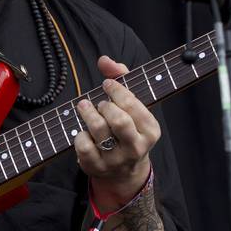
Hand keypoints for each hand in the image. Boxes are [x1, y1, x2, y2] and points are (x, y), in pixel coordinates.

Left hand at [74, 55, 160, 203]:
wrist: (124, 171)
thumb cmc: (128, 128)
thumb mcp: (132, 105)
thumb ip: (121, 77)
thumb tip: (104, 60)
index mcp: (150, 130)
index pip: (132, 104)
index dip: (116, 90)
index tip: (106, 84)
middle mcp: (136, 147)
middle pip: (118, 120)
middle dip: (104, 106)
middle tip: (99, 103)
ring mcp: (117, 160)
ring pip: (99, 131)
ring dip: (88, 113)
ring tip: (84, 107)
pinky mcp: (97, 168)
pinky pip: (84, 147)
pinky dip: (79, 135)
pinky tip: (82, 131)